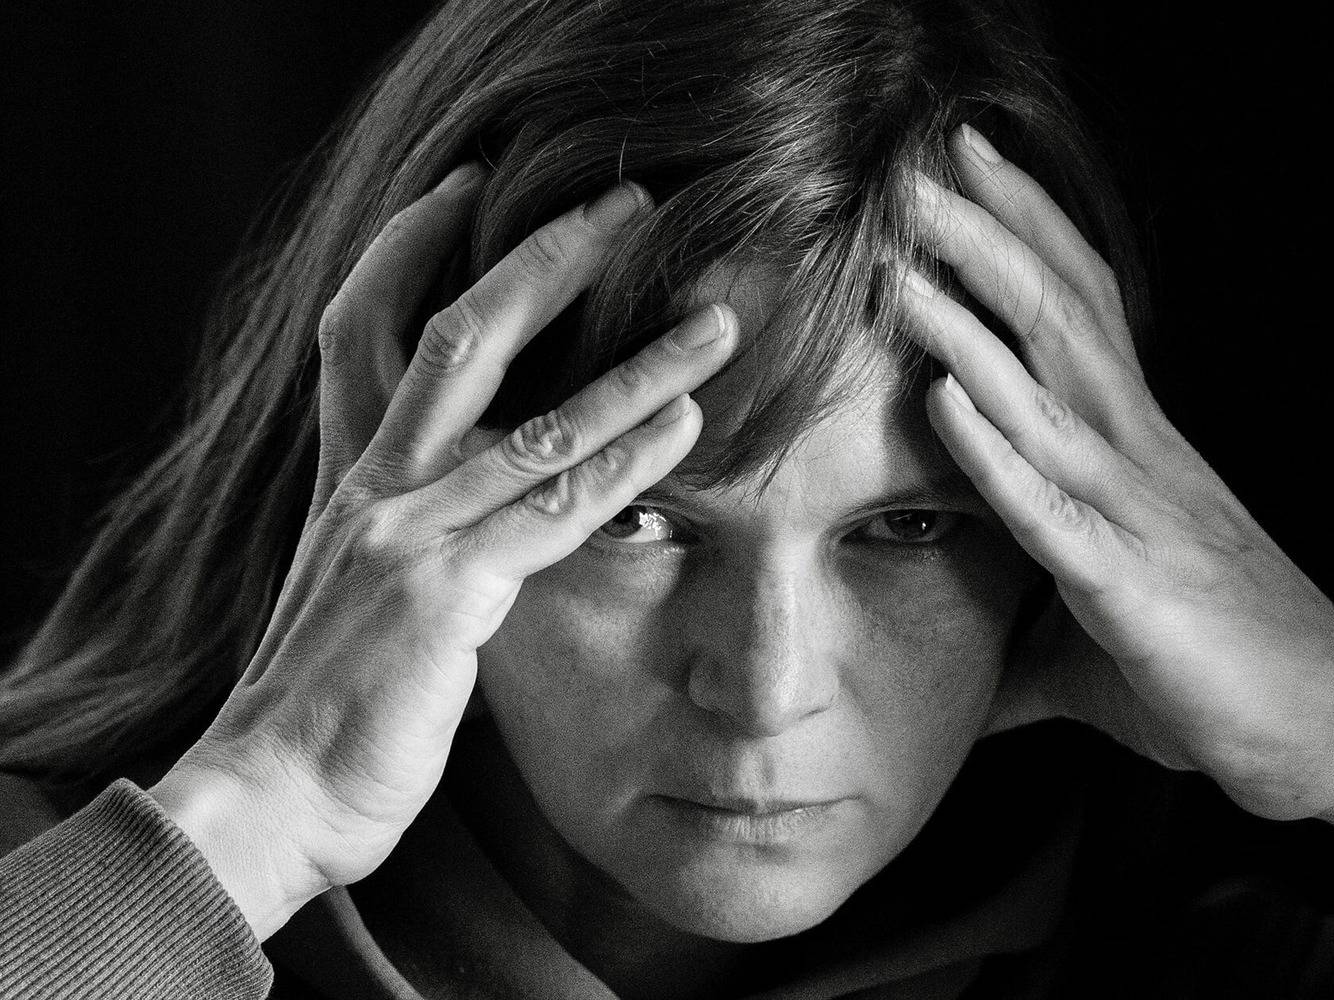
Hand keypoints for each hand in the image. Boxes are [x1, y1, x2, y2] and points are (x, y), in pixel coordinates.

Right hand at [150, 165, 739, 938]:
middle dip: (545, 258)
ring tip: (719, 320)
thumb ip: (412, 531)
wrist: (265, 795)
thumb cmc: (320, 703)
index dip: (408, 246)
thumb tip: (483, 508)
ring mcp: (410, 532)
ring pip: (540, 418)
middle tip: (626, 201)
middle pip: (462, 336)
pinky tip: (691, 424)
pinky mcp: (446, 592)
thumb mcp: (354, 589)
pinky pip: (557, 509)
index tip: (464, 184)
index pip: (362, 326)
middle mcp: (376, 485)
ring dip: (641, 362)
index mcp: (349, 476)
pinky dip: (630, 462)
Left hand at [897, 126, 1333, 897]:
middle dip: (991, 238)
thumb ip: (1020, 647)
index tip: (965, 179)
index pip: (1077, 316)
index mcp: (1132, 452)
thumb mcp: (1091, 647)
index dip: (1023, 240)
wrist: (1322, 732)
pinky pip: (1052, 507)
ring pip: (1049, 391)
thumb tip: (960, 682)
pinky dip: (998, 450)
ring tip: (907, 256)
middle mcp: (1137, 458)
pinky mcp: (1128, 586)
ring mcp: (1136, 513)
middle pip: (1061, 319)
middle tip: (921, 170)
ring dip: (972, 323)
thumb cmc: (1210, 673)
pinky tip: (947, 397)